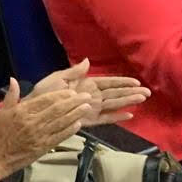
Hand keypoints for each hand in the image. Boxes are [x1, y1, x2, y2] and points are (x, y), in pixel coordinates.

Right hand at [0, 79, 92, 180]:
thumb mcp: (1, 112)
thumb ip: (10, 96)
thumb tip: (13, 80)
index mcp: (22, 112)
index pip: (46, 100)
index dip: (60, 95)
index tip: (71, 91)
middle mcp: (33, 123)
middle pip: (57, 110)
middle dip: (74, 102)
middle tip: (87, 96)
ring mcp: (40, 136)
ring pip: (61, 123)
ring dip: (76, 114)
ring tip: (87, 107)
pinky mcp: (43, 147)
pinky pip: (60, 137)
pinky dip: (70, 130)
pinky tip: (78, 124)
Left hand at [32, 58, 149, 126]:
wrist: (34, 109)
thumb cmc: (44, 93)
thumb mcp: (57, 78)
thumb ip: (74, 72)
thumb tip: (88, 61)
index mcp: (85, 84)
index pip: (108, 82)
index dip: (122, 81)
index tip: (136, 81)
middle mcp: (91, 96)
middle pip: (115, 93)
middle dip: (130, 92)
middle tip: (147, 92)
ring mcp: (90, 108)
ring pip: (113, 104)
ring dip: (128, 102)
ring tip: (142, 99)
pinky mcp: (87, 120)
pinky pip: (104, 119)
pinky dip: (116, 117)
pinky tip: (129, 116)